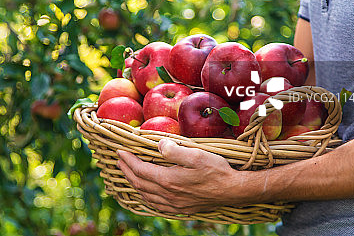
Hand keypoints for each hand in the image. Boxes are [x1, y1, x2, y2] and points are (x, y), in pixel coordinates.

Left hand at [116, 139, 254, 213]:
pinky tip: (146, 193)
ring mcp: (174, 204)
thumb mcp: (196, 155)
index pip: (140, 169)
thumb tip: (158, 144)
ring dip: (134, 183)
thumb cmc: (217, 170)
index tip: (120, 151)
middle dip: (126, 171)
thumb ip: (175, 150)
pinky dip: (146, 197)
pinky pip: (156, 205)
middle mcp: (168, 194)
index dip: (127, 160)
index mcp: (168, 180)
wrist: (234, 190)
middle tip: (119, 161)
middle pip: (139, 183)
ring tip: (128, 174)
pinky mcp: (181, 209)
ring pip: (146, 195)